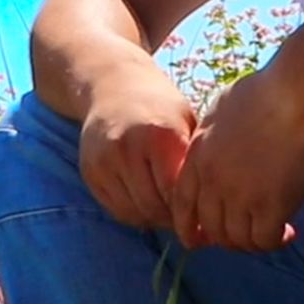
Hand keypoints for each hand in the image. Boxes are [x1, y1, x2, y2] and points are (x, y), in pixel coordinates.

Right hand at [78, 70, 195, 229]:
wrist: (113, 85)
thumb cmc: (161, 108)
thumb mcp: (186, 124)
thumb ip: (195, 163)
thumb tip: (214, 209)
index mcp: (160, 135)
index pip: (178, 194)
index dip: (192, 208)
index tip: (201, 209)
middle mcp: (128, 147)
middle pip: (155, 207)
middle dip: (173, 217)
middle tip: (186, 215)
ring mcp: (104, 160)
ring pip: (135, 213)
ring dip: (154, 218)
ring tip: (167, 209)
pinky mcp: (90, 170)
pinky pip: (116, 210)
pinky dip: (134, 214)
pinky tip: (146, 202)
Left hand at [170, 68, 303, 252]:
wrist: (294, 96)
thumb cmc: (265, 93)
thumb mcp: (221, 110)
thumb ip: (213, 136)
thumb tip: (220, 144)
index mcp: (198, 156)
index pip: (181, 204)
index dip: (187, 226)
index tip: (195, 239)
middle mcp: (212, 180)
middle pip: (209, 227)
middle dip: (226, 237)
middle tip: (248, 234)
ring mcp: (239, 196)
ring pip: (236, 239)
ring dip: (252, 242)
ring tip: (273, 233)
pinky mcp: (270, 206)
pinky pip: (264, 240)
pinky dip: (275, 241)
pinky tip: (289, 231)